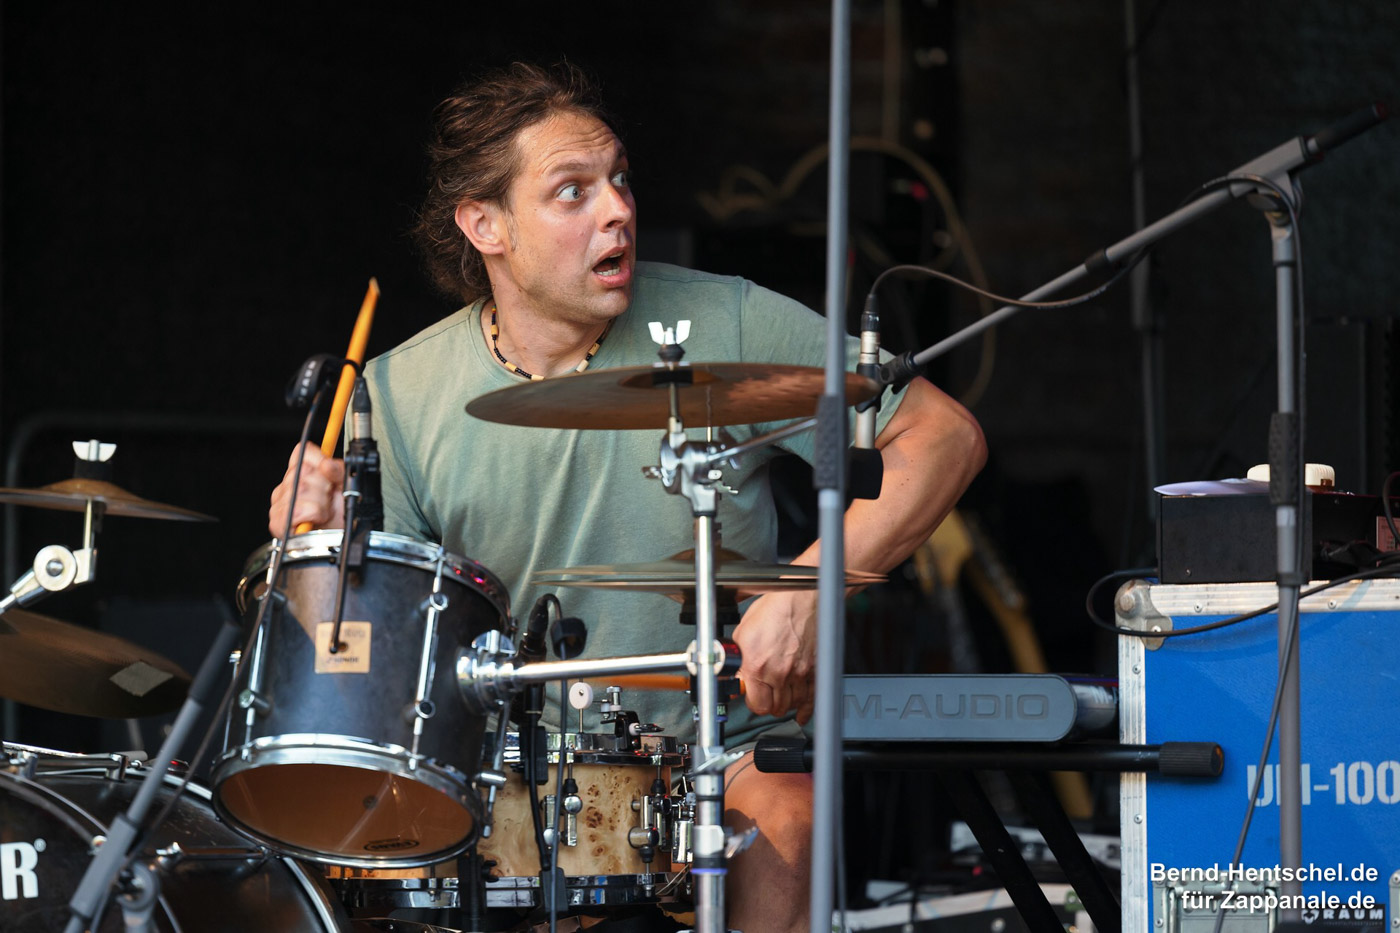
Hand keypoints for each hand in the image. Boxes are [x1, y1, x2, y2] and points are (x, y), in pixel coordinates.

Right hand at [267, 442, 345, 536]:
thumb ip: (338, 470)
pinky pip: (297, 510)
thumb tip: (327, 464)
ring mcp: (280, 503)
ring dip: (320, 504)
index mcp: (300, 473)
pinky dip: (312, 515)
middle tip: (328, 499)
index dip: (319, 459)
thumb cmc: (340, 513)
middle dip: (323, 487)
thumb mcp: (345, 485)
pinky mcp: (278, 521)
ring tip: (324, 511)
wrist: (337, 538)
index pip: (302, 452)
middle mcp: (287, 486)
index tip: (329, 472)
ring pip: (300, 490)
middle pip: (303, 471)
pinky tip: (315, 519)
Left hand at [731, 590, 817, 724]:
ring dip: (785, 705)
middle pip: (774, 708)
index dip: (752, 702)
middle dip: (768, 704)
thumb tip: (734, 673)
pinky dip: (806, 709)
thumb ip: (739, 658)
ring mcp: (799, 672)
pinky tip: (801, 713)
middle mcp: (778, 672)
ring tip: (779, 699)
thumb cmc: (774, 608)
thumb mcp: (743, 632)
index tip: (751, 697)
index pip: (756, 704)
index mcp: (757, 665)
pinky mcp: (814, 669)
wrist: (800, 597)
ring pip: (792, 704)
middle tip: (765, 697)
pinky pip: (812, 698)